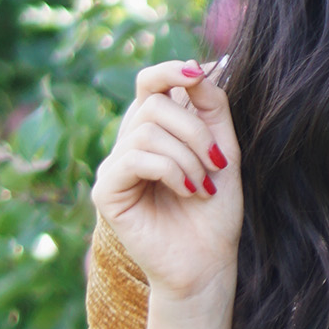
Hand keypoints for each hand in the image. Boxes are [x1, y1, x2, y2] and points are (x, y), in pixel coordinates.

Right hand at [90, 59, 242, 309]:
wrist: (209, 262)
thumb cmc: (215, 210)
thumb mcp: (222, 150)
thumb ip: (211, 108)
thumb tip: (198, 67)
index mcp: (155, 130)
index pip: (150, 82)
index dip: (170, 70)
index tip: (198, 73)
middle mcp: (129, 143)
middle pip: (153, 103)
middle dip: (195, 131)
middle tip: (216, 164)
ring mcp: (114, 167)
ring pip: (147, 131)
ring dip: (187, 156)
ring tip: (203, 185)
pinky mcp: (106, 191)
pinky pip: (134, 158)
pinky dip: (170, 171)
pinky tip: (189, 191)